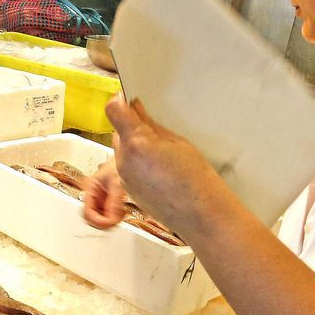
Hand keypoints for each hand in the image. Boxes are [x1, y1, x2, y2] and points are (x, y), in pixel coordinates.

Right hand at [83, 159, 128, 229]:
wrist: (130, 158)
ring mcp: (101, 200)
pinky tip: (122, 212)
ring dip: (111, 220)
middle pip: (93, 218)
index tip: (108, 223)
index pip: (87, 212)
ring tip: (121, 213)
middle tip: (116, 219)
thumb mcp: (117, 183)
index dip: (97, 220)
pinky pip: (109, 216)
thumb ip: (114, 202)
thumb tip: (112, 218)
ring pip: (101, 219)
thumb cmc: (120, 165)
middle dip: (104, 221)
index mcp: (90, 188)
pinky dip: (116, 217)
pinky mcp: (109, 203)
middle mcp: (94, 195)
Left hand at [104, 95, 222, 238]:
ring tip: (163, 155)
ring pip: (123, 152)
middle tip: (156, 129)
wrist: (200, 215)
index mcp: (137, 142)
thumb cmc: (196, 178)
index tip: (128, 99)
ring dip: (135, 147)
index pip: (114, 111)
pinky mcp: (128, 190)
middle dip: (132, 128)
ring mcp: (124, 177)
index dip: (119, 102)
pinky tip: (160, 171)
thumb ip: (152, 125)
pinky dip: (138, 164)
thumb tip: (136, 110)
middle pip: (119, 133)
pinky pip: (128, 168)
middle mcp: (124, 160)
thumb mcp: (177, 142)